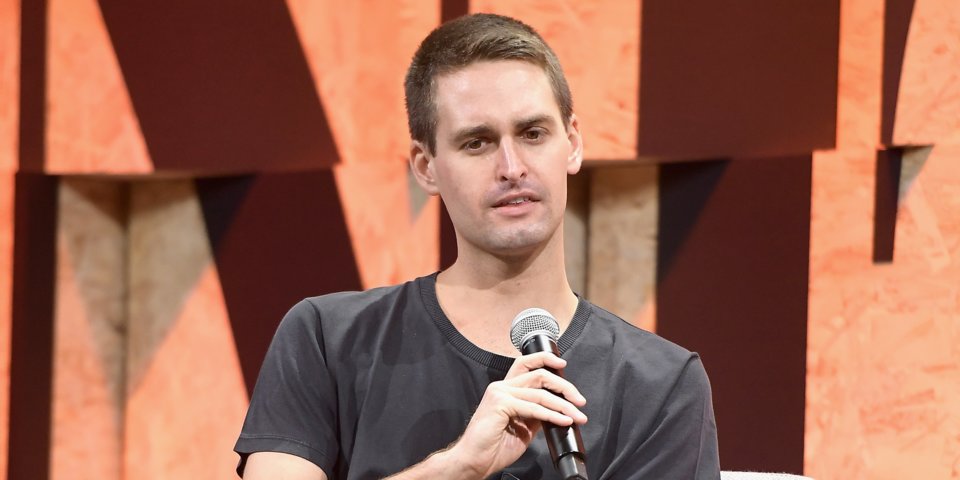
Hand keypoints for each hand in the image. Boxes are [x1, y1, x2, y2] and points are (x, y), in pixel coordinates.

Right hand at [446, 351, 587, 477]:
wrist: (475, 461)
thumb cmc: (493, 447)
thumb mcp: (523, 427)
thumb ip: (536, 414)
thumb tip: (557, 410)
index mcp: (505, 390)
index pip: (526, 364)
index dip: (546, 359)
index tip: (563, 365)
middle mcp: (501, 387)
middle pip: (539, 375)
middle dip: (564, 386)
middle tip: (579, 400)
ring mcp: (500, 394)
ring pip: (540, 393)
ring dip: (563, 405)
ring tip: (577, 416)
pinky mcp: (500, 404)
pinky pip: (534, 408)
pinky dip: (552, 415)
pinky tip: (563, 420)